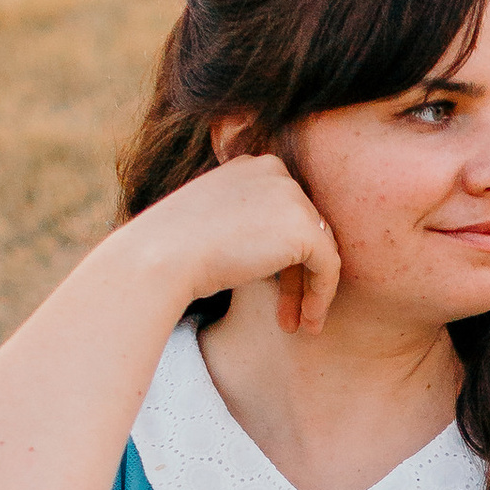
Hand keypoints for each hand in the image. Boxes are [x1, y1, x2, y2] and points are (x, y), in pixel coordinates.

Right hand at [122, 153, 339, 334]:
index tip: (274, 291)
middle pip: (304, 230)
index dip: (284, 256)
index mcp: (252, 165)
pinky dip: (322, 294)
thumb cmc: (174, 248)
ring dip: (310, 289)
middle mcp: (275, 170)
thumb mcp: (213, 222)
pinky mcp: (304, 228)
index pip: (284, 212)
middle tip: (288, 316)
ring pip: (318, 248)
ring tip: (300, 325)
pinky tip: (310, 320)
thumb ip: (247, 224)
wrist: (160, 256)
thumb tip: (275, 250)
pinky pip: (328, 265)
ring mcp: (292, 196)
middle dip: (298, 277)